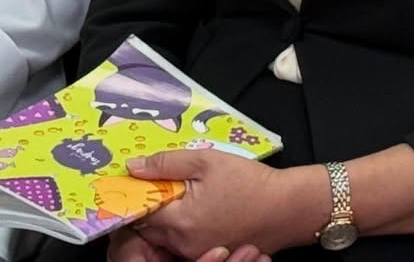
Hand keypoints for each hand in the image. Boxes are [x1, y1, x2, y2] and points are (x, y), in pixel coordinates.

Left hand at [119, 150, 324, 258]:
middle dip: (145, 209)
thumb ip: (167, 163)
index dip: (133, 197)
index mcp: (180, 222)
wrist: (285, 207)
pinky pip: (181, 244)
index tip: (128, 183)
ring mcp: (197, 253)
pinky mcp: (210, 254)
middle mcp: (184, 245)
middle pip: (149, 230)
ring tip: (170, 194)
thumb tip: (134, 167)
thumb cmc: (249, 182)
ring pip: (164, 238)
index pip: (140, 214)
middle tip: (149, 185)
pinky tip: (188, 208)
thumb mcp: (207, 161)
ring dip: (162, 219)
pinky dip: (178, 228)